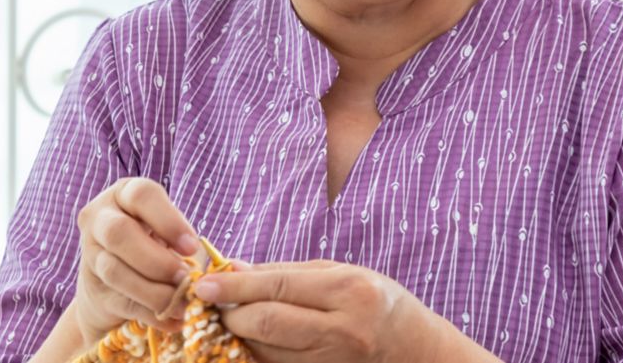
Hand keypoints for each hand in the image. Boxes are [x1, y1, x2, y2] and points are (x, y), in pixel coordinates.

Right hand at [71, 177, 200, 344]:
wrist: (116, 282)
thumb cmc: (152, 246)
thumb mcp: (164, 232)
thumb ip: (178, 242)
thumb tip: (199, 274)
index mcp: (122, 194)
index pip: (141, 195)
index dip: (168, 220)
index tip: (191, 247)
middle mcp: (99, 218)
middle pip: (118, 233)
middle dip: (156, 260)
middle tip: (185, 277)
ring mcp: (90, 254)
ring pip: (115, 270)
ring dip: (154, 290)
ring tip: (182, 303)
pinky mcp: (92, 290)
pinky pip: (120, 302)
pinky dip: (150, 313)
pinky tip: (172, 319)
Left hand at [191, 259, 448, 362]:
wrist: (419, 353)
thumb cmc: (378, 303)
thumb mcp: (340, 273)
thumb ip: (287, 273)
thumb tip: (234, 268)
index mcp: (347, 291)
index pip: (276, 287)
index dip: (234, 286)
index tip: (203, 284)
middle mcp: (342, 329)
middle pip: (266, 324)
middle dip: (230, 314)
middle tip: (209, 303)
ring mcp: (334, 361)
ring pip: (267, 352)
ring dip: (238, 336)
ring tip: (226, 319)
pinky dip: (257, 355)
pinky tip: (248, 342)